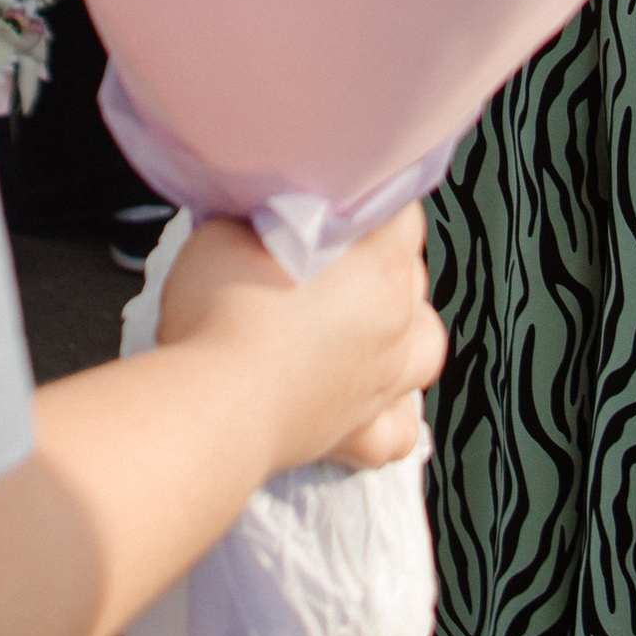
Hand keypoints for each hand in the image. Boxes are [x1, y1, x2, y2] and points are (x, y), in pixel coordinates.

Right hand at [159, 205, 445, 476]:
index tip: (336, 198)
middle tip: (325, 256)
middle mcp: (395, 324)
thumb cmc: (221, 315)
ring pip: (426, 346)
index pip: (401, 212)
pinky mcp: (360, 437)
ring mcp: (383, 384)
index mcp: (379, 267)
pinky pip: (398, 428)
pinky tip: (366, 400)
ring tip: (365, 322)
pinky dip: (389, 413)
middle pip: (411, 275)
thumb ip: (256, 216)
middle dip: (377, 260)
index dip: (368, 198)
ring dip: (405, 330)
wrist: (209, 409)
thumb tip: (258, 213)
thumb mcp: (225, 231)